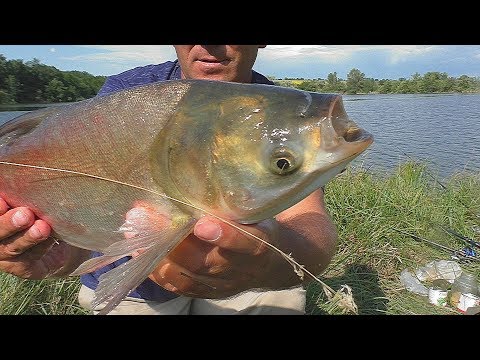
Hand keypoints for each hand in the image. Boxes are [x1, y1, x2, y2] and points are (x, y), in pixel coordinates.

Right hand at [0, 196, 85, 278]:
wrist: (58, 238)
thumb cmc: (38, 209)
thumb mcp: (28, 198)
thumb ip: (21, 191)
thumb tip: (20, 170)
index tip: (3, 200)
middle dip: (8, 224)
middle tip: (25, 214)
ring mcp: (6, 257)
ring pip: (13, 248)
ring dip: (28, 237)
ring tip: (42, 227)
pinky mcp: (23, 269)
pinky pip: (31, 259)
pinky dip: (41, 248)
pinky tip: (52, 239)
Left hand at [125, 207, 280, 297]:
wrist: (270, 265)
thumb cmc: (258, 228)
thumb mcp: (256, 212)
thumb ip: (233, 205)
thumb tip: (198, 178)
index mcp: (260, 244)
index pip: (246, 243)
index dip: (225, 236)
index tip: (202, 223)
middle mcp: (239, 269)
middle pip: (202, 260)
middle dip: (168, 239)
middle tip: (141, 216)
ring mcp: (221, 284)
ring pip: (185, 275)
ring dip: (155, 254)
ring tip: (133, 233)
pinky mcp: (207, 293)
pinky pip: (178, 287)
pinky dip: (156, 270)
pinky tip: (140, 251)